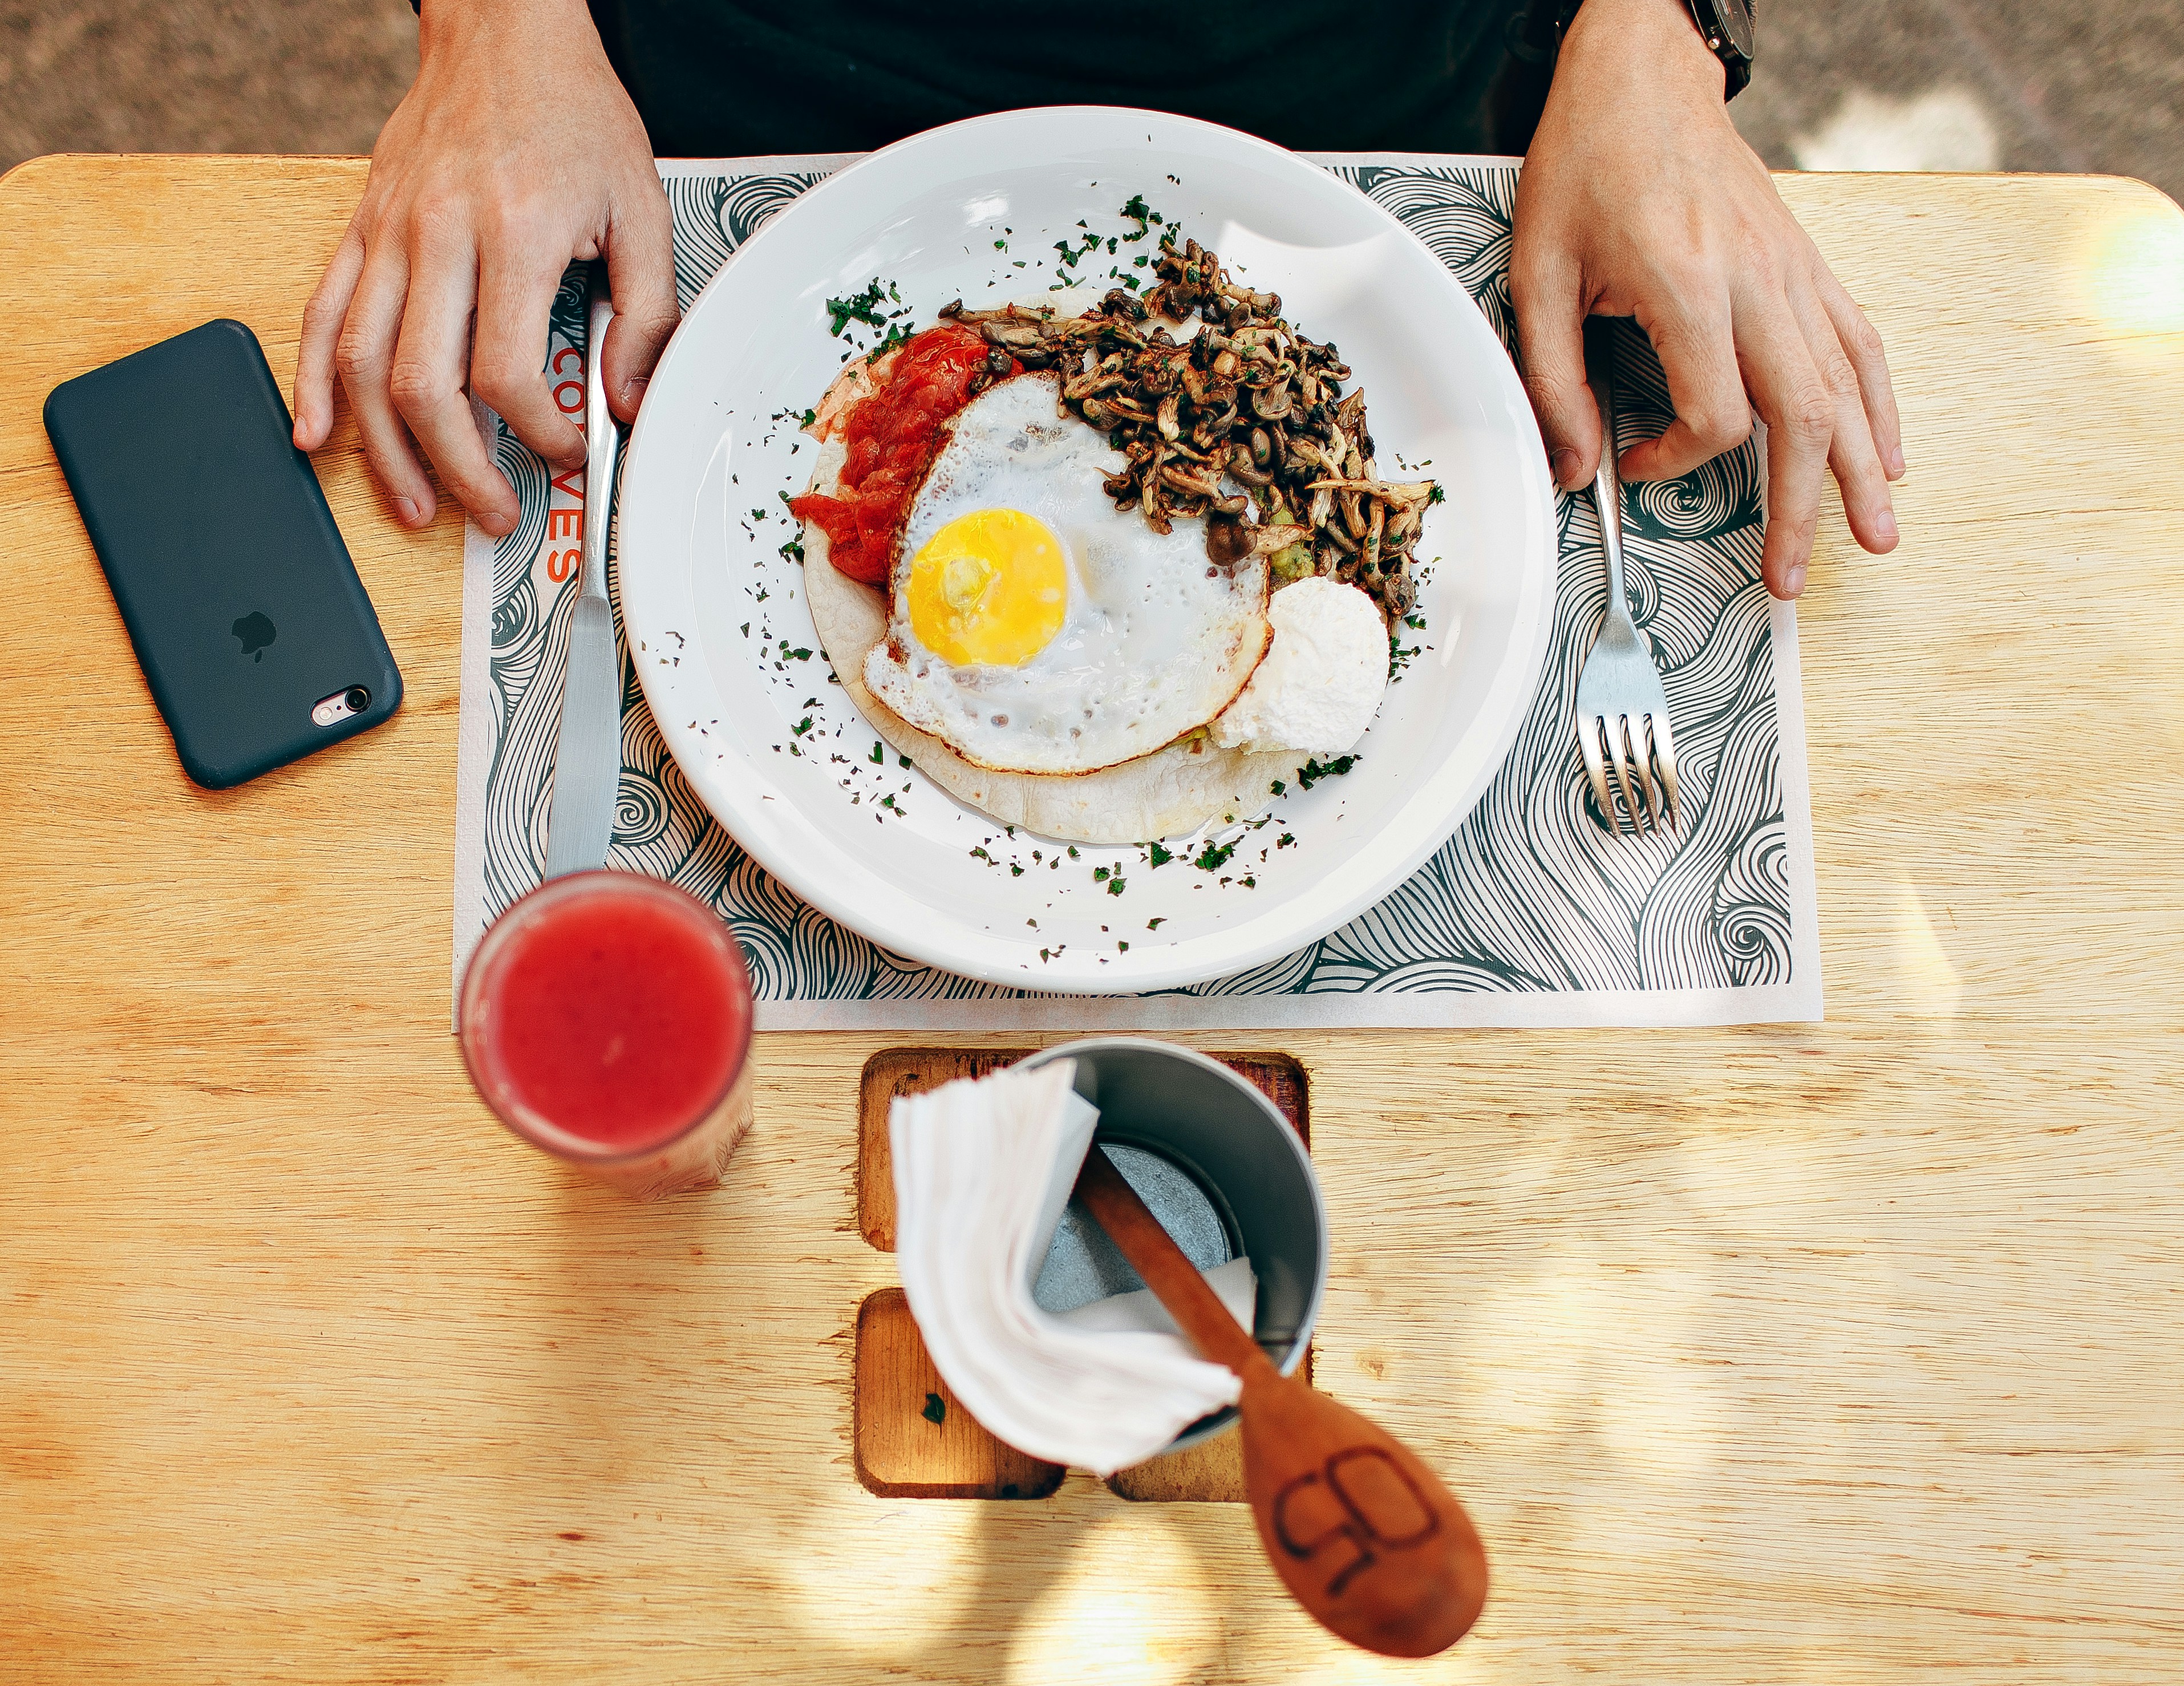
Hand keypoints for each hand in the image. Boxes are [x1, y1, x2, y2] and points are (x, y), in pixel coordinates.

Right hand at [292, 0, 676, 534]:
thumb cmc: (574, 116)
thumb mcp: (642, 209)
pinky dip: (312, 383)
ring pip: (365, 364)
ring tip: (417, 506)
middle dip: (460, 468)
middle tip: (493, 512)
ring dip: (386, 450)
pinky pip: (322, 313)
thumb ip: (646, 313)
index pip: (508, 370)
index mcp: (516, 232)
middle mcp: (440, 234)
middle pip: (426, 383)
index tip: (565, 451)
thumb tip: (626, 399)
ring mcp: (390, 232)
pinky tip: (316, 434)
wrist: (507, 33)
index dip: (538, 432)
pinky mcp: (361, 226)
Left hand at [1511, 0, 1903, 598]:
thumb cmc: (1587, 166)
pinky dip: (1876, 406)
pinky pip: (1859, 343)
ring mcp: (1793, 272)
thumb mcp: (1538, 275)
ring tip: (1876, 537)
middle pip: (1803, 416)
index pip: (1714, 413)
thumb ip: (1553, 380)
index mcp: (1690, 285)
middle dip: (1804, 507)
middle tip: (1791, 577)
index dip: (1676, 459)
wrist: (1639, 79)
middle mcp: (1758, 282)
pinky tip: (1882, 455)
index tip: (1634, 466)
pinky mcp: (1806, 264)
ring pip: (1846, 386)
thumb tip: (1574, 468)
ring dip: (1859, 470)